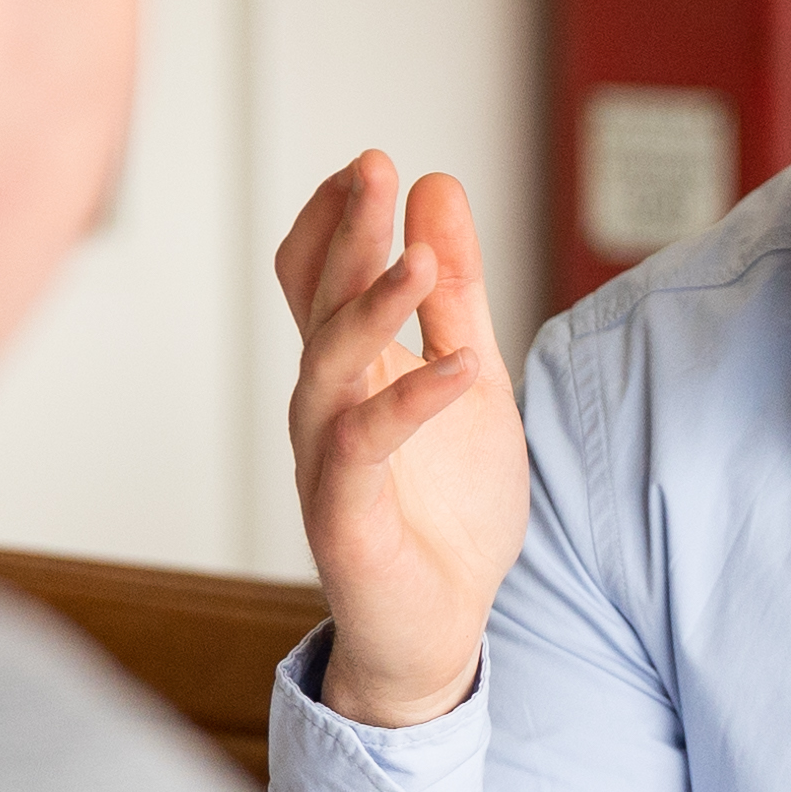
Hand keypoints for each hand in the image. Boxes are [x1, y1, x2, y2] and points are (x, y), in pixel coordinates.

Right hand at [275, 152, 527, 728]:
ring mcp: (326, 458)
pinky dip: (413, 403)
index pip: (316, 275)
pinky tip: (458, 368)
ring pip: (329, 367)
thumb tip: (438, 188)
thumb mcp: (473, 377)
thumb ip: (459, 292)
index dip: (337, 217)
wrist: (440, 629)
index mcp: (348, 370)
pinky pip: (366, 447)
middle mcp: (324, 406)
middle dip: (347, 234)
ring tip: (420, 260)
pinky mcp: (344, 516)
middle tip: (375, 168)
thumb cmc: (446, 508)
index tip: (375, 162)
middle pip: (317, 304)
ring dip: (372, 308)